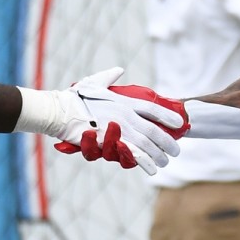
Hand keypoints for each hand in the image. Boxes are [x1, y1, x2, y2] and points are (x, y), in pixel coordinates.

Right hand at [19, 67, 183, 175]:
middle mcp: (126, 115)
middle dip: (168, 142)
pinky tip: (153, 169)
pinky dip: (145, 162)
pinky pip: (133, 155)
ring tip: (166, 161)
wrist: (59, 112)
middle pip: (154, 130)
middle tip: (177, 151)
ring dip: (159, 155)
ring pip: (147, 145)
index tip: (180, 123)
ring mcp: (120, 129)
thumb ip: (109, 77)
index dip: (168, 116)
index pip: (153, 109)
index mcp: (124, 101)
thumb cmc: (74, 98)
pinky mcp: (111, 143)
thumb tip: (118, 69)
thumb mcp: (94, 82)